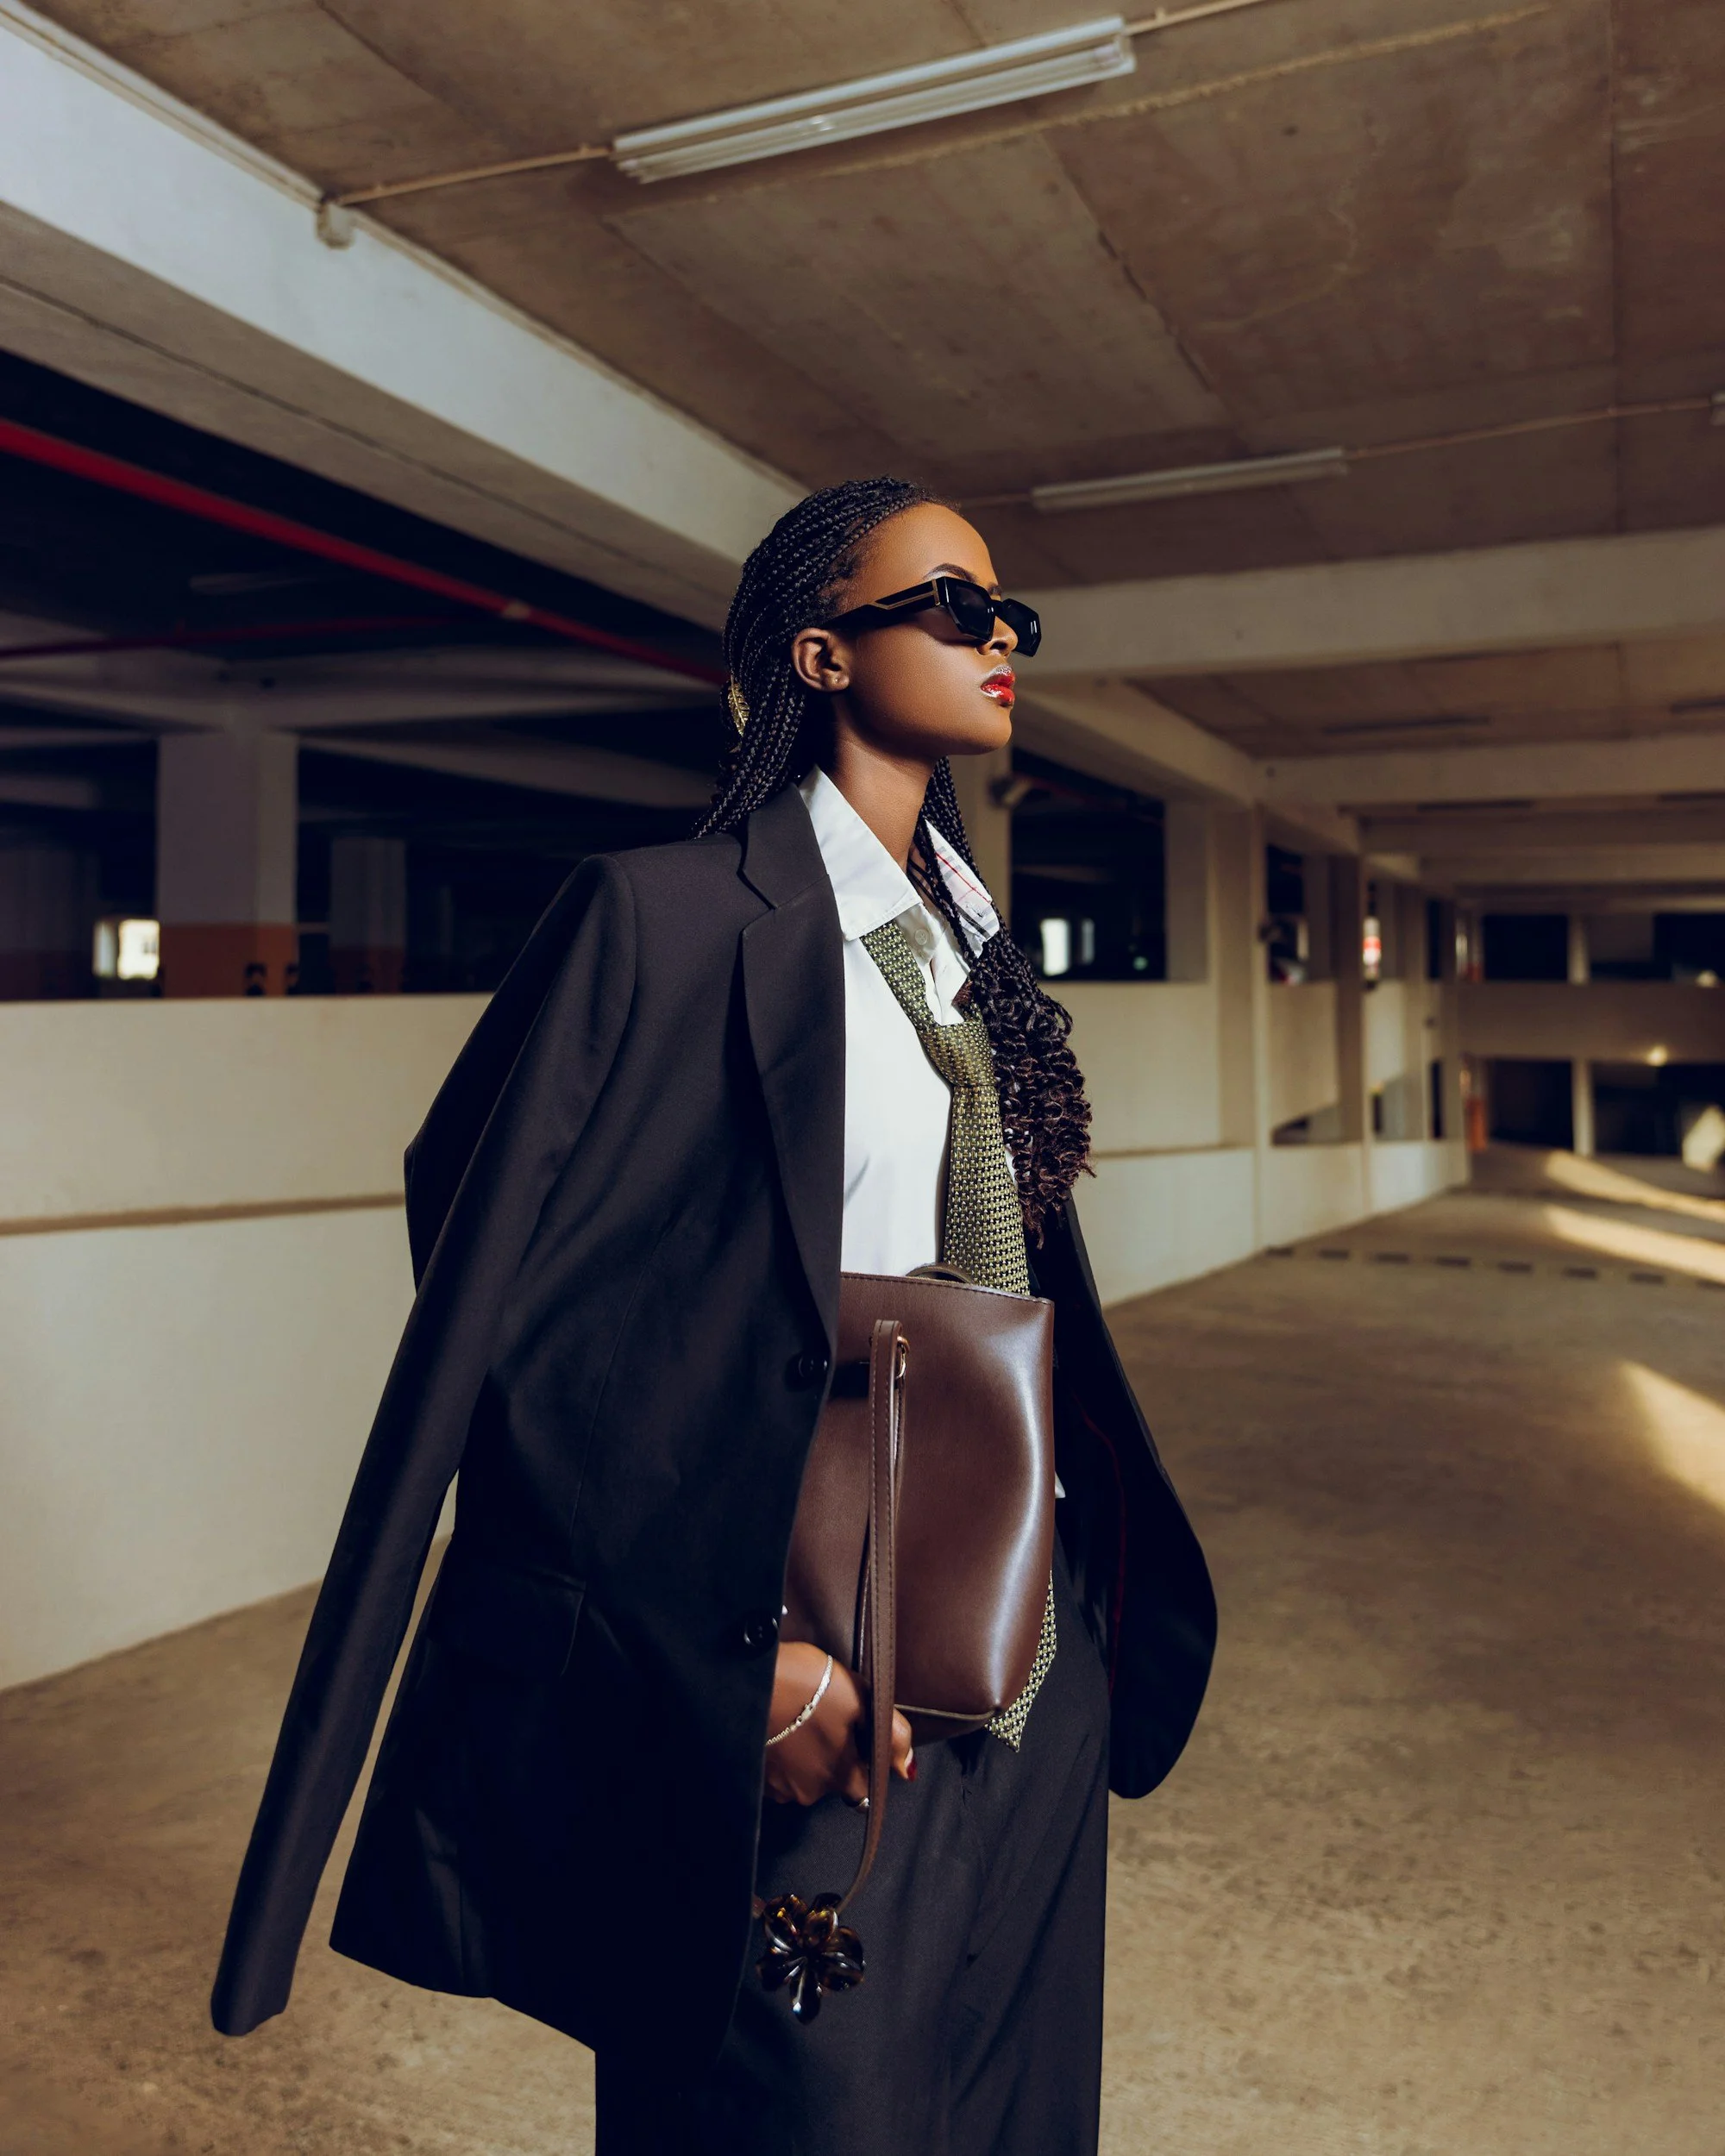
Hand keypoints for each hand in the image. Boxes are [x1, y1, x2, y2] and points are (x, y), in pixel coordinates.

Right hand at [762, 1640, 914, 1805]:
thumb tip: (907, 1769)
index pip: (865, 1786)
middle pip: (832, 1781)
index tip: (855, 1738)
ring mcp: (781, 1787)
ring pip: (803, 1778)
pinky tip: (778, 1731)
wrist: (752, 1679)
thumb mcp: (861, 1696)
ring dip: (804, 1759)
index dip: (863, 1762)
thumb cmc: (808, 1682)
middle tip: (823, 1720)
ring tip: (797, 1722)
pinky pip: (777, 1775)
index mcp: (843, 1774)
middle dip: (831, 1758)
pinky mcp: (757, 1777)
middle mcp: (812, 1790)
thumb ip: (891, 1735)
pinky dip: (780, 1758)